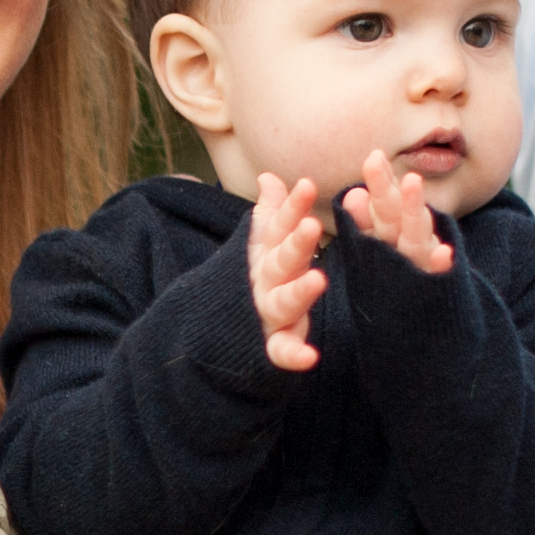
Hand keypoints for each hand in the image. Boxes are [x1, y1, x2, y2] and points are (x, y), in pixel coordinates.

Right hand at [246, 173, 330, 370]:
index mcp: (266, 254)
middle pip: (281, 260)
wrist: (215, 328)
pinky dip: (292, 355)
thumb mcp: (259, 244)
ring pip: (282, 302)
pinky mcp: (271, 343)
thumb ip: (269, 212)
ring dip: (299, 292)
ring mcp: (267, 312)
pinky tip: (309, 358)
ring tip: (319, 280)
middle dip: (296, 243)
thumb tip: (268, 176)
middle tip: (311, 226)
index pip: (280, 226)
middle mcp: (265, 281)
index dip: (292, 207)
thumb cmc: (253, 278)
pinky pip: (280, 351)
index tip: (308, 185)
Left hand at [339, 147, 455, 277]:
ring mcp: (423, 266)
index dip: (379, 183)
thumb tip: (353, 193)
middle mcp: (409, 246)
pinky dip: (441, 266)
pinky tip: (444, 254)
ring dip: (413, 210)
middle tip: (373, 159)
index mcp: (392, 236)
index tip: (372, 157)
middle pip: (394, 215)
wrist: (433, 328)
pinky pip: (439, 278)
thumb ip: (367, 224)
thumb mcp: (383, 250)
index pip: (384, 206)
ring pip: (416, 236)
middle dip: (385, 188)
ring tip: (411, 182)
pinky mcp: (436, 290)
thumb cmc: (401, 283)